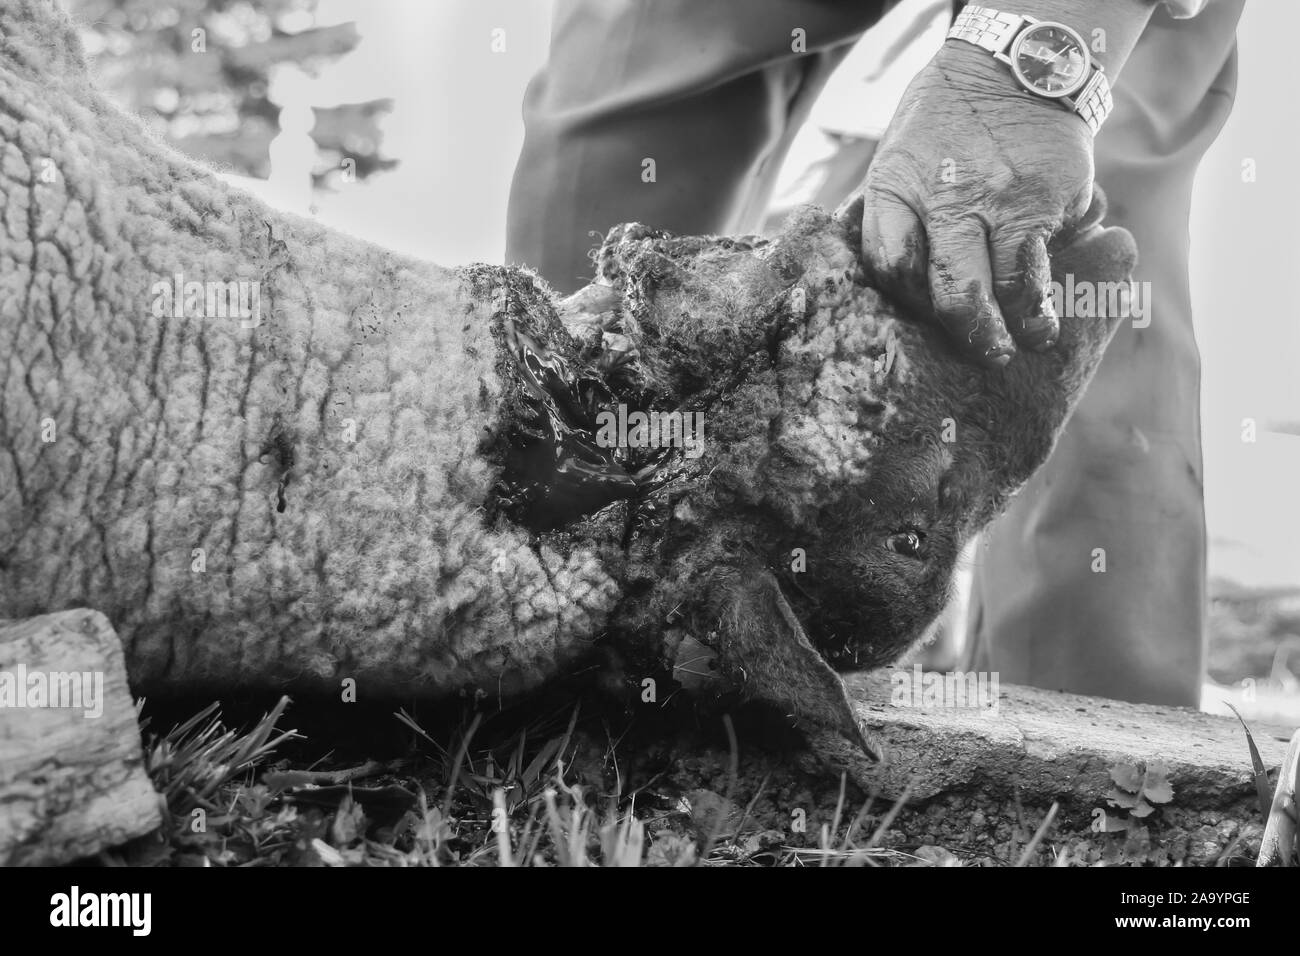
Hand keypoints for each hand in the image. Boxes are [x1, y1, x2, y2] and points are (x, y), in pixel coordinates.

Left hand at [851, 40, 1097, 366]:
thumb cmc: (945, 123)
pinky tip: (1053, 297)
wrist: (1016, 61)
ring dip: (1025, 324)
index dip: (909, 304)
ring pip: (1014, 287)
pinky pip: (1053, 257)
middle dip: (973, 336)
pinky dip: (1055, 283)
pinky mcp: (1056, 197)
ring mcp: (1008, 199)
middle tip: (989, 355)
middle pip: (955, 293)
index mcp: (898, 187)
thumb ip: (897, 219)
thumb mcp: (897, 159)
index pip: (892, 268)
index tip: (927, 318)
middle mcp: (952, 197)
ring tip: (1032, 338)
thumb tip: (903, 294)